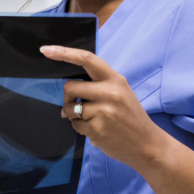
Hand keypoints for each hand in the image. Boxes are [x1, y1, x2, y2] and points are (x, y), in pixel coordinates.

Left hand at [40, 45, 168, 171]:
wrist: (146, 144)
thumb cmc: (130, 116)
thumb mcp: (120, 92)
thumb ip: (98, 84)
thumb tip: (68, 87)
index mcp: (115, 80)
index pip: (87, 59)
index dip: (64, 53)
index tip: (46, 50)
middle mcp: (109, 93)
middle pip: (70, 87)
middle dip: (67, 98)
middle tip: (74, 106)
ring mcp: (103, 111)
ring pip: (70, 108)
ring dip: (74, 116)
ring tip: (92, 120)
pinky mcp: (97, 129)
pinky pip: (75, 125)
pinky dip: (80, 128)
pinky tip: (95, 130)